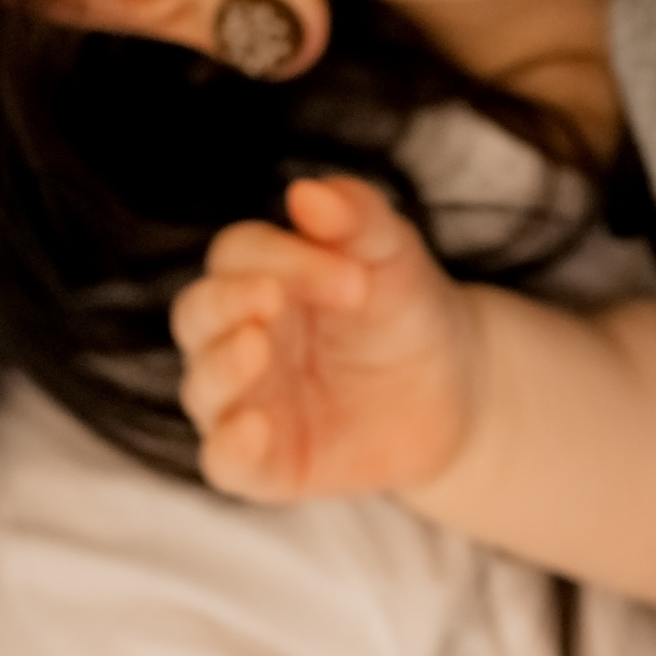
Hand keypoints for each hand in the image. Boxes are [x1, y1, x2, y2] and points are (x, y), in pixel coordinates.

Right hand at [171, 177, 480, 503]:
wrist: (458, 388)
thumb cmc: (408, 307)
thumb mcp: (395, 255)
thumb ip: (357, 217)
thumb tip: (306, 192)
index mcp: (262, 278)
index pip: (238, 255)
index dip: (283, 256)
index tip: (355, 277)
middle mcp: (240, 337)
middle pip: (197, 314)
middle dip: (226, 303)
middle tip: (272, 297)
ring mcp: (249, 402)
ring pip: (202, 386)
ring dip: (221, 367)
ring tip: (256, 347)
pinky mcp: (268, 464)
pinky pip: (225, 462)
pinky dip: (230, 447)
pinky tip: (254, 429)